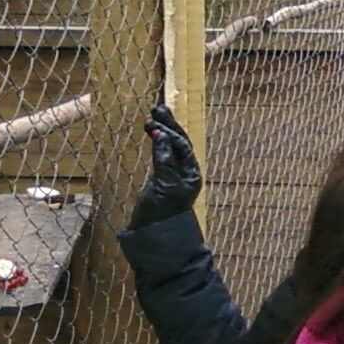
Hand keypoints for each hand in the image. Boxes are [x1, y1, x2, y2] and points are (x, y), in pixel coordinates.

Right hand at [128, 104, 201, 228]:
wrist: (153, 235)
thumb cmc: (161, 212)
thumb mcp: (163, 185)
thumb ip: (163, 160)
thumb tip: (161, 135)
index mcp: (191, 174)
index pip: (182, 147)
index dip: (169, 134)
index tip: (154, 124)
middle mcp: (185, 172)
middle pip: (179, 143)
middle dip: (169, 125)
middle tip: (157, 108)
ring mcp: (174, 174)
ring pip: (171, 147)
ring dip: (163, 131)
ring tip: (153, 115)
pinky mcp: (163, 178)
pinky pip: (163, 154)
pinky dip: (158, 142)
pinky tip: (152, 133)